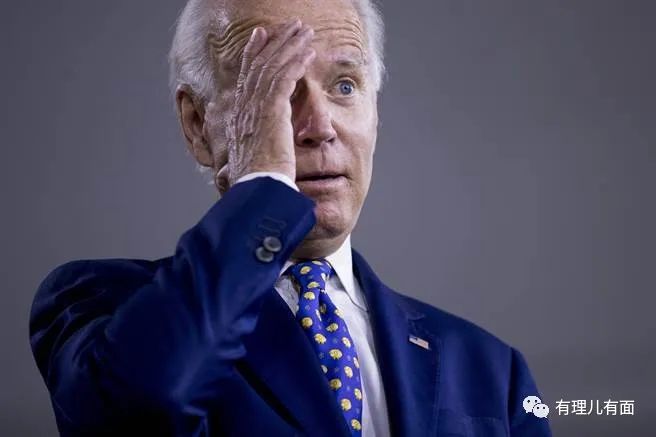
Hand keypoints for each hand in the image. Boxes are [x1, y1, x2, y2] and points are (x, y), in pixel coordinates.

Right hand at [217, 19, 315, 188]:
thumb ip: (242, 160)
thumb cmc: (254, 187)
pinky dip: (297, 63)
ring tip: (305, 31)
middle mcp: (244, 109)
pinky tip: (309, 52)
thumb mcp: (244, 168)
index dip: (254, 55)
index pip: (247, 79)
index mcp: (239, 120)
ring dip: (290, 46)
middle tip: (289, 26)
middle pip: (260, 66)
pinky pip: (286, 79)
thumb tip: (227, 171)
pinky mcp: (273, 112)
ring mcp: (258, 109)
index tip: (262, 37)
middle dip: (275, 42)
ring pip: (273, 67)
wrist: (256, 193)